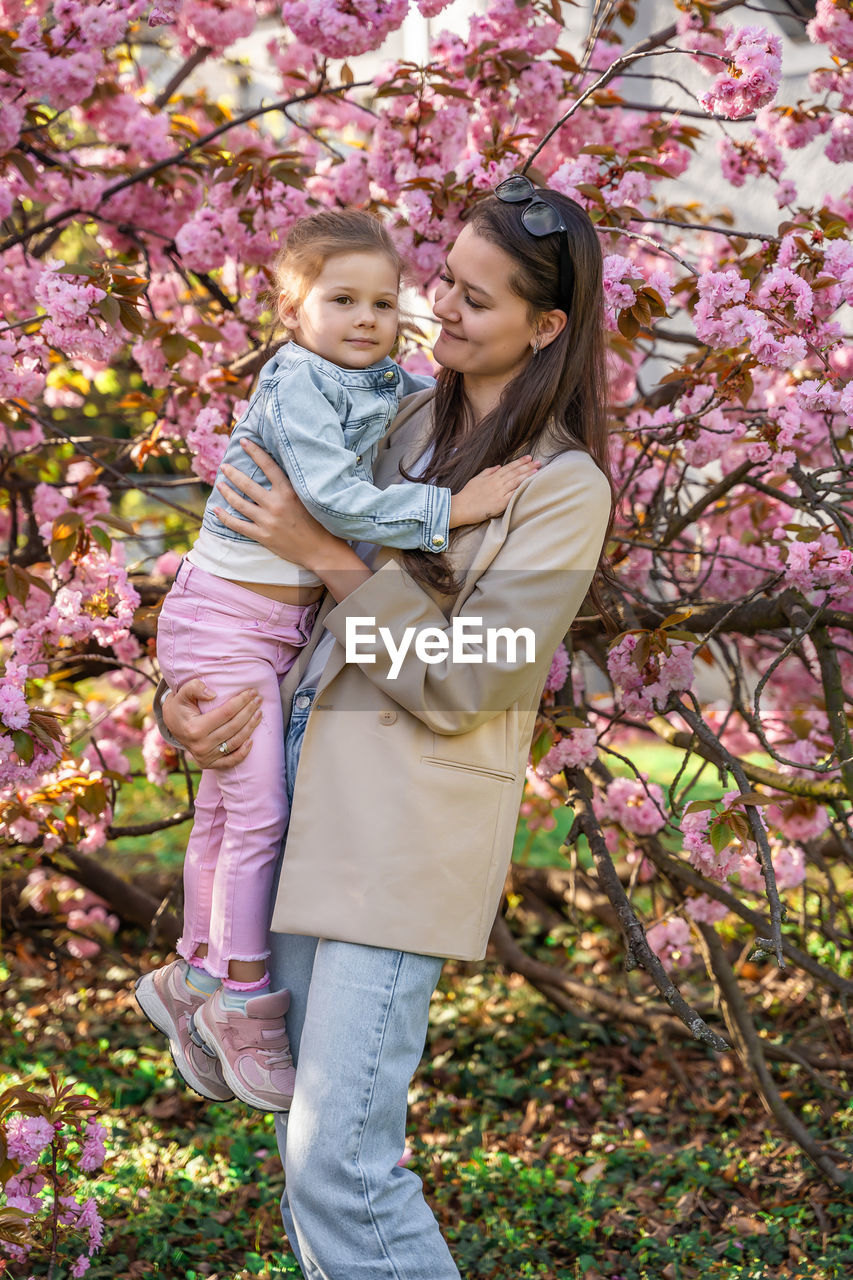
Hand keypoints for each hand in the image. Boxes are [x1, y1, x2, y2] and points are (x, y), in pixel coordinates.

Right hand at [163, 678, 261, 768]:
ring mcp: (205, 757)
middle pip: (233, 727)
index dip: (241, 701)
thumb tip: (213, 694)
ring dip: (251, 727)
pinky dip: (243, 753)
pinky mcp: (209, 764)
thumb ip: (194, 688)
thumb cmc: (179, 706)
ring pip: (235, 742)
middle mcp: (200, 746)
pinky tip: (252, 740)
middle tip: (259, 699)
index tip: (251, 691)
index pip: (226, 713)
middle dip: (249, 711)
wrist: (171, 725)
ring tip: (259, 713)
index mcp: (194, 728)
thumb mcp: (181, 694)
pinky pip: (230, 761)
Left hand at [214, 439, 340, 568]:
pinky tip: (216, 510)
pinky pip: (238, 525)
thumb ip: (292, 486)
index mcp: (288, 492)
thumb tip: (278, 469)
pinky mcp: (262, 536)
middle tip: (224, 466)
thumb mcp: (308, 498)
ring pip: (239, 503)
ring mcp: (267, 521)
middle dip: (233, 473)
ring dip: (227, 492)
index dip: (254, 452)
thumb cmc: (318, 523)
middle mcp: (276, 504)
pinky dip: (225, 518)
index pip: (268, 466)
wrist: (319, 550)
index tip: (244, 442)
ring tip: (220, 484)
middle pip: (247, 484)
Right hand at [449, 456, 540, 527]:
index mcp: (492, 477)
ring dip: (527, 475)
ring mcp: (499, 493)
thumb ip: (488, 472)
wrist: (460, 507)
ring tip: (537, 470)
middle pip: (515, 473)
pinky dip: (521, 489)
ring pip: (516, 481)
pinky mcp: (500, 503)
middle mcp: (497, 483)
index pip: (509, 467)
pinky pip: (513, 495)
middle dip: (528, 466)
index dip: (520, 462)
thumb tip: (498, 466)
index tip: (529, 457)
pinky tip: (530, 485)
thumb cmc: (467, 494)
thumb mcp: (476, 479)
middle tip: (539, 462)